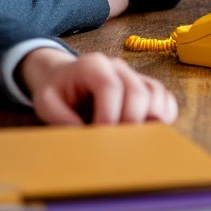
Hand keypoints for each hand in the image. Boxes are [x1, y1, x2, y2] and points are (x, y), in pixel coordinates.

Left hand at [19, 48, 177, 125]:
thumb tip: (85, 137)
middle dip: (131, 121)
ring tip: (135, 140)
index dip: (109, 114)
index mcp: (93, 65)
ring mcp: (134, 74)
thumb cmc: (57, 91)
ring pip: (155, 92)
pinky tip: (153, 129)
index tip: (101, 136)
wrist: (65, 77)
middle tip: (118, 145)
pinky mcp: (145, 85)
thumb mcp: (46, 103)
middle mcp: (118, 66)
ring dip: (150, 118)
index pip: (110, 86)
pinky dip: (164, 113)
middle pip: (138, 90)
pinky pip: (164, 96)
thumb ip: (61, 118)